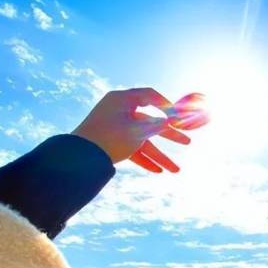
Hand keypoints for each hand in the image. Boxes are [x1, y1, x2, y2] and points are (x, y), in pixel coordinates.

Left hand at [72, 87, 189, 172]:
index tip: (181, 116)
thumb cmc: (110, 137)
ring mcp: (115, 129)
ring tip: (176, 171)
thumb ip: (160, 124)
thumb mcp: (139, 130)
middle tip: (188, 142)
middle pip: (150, 123)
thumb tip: (177, 118)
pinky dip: (145, 160)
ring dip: (160, 156)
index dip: (168, 105)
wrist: (80, 157)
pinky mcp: (111, 144)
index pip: (150, 96)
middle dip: (170, 136)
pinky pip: (132, 150)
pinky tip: (159, 171)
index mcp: (122, 99)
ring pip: (143, 142)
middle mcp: (119, 112)